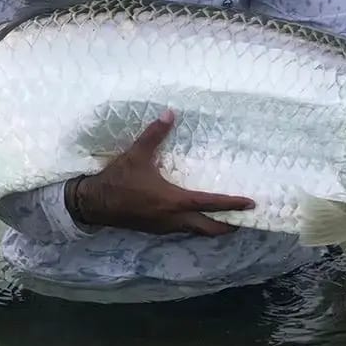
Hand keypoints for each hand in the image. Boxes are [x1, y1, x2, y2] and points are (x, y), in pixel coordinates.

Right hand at [68, 109, 255, 236]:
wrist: (95, 204)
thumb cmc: (118, 180)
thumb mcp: (136, 155)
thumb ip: (154, 135)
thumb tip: (170, 114)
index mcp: (173, 201)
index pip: (210, 204)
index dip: (231, 204)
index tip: (250, 204)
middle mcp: (173, 218)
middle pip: (208, 228)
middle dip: (227, 226)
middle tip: (243, 221)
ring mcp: (164, 227)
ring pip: (194, 231)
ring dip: (210, 227)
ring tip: (224, 220)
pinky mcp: (155, 229)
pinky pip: (182, 230)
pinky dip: (194, 225)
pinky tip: (194, 217)